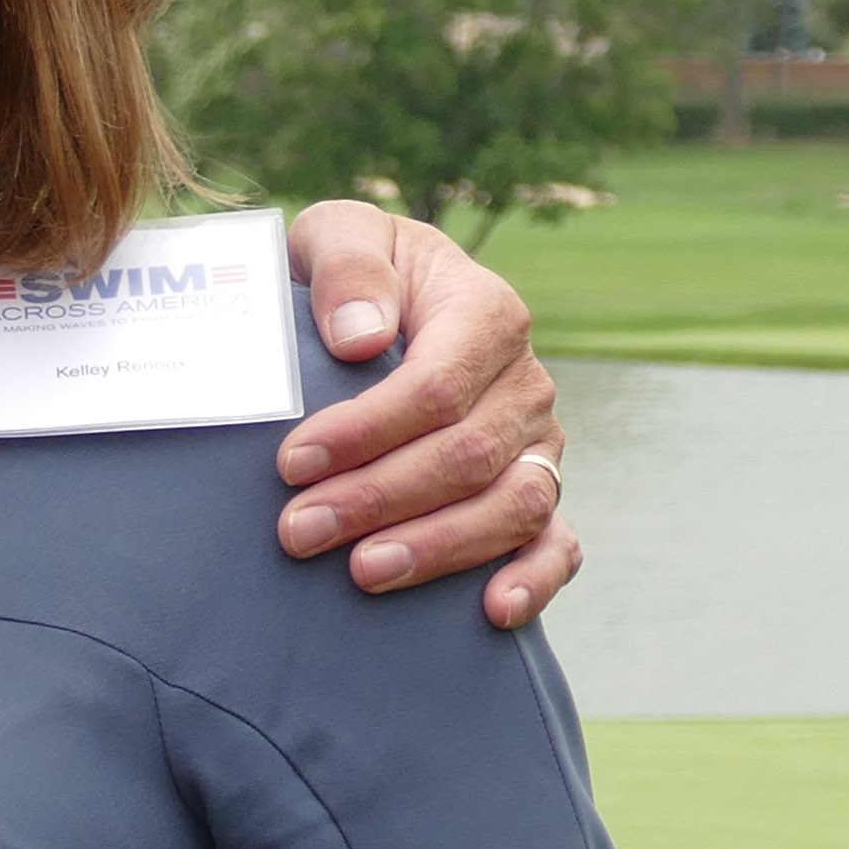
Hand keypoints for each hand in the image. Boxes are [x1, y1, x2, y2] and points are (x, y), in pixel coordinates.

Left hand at [275, 206, 577, 629]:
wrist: (377, 306)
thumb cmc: (349, 273)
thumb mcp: (337, 234)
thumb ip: (347, 265)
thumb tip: (362, 339)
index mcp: (485, 314)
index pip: (436, 386)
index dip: (366, 431)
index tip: (291, 462)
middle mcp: (524, 383)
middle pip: (466, 455)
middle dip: (377, 499)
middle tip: (296, 532)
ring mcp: (538, 444)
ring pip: (512, 506)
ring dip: (438, 547)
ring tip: (362, 573)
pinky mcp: (536, 491)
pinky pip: (558, 543)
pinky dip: (535, 580)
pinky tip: (493, 613)